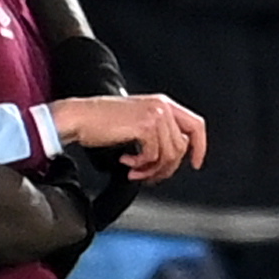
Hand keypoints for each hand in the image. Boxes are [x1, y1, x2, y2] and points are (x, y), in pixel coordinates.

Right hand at [51, 93, 207, 180]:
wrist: (79, 117)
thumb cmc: (100, 120)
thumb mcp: (136, 122)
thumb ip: (158, 133)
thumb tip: (172, 158)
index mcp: (162, 103)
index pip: (195, 125)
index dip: (199, 147)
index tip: (196, 163)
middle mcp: (162, 106)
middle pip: (182, 146)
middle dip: (167, 167)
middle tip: (150, 175)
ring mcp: (154, 115)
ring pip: (169, 155)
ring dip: (151, 169)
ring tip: (135, 171)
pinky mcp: (144, 126)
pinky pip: (153, 157)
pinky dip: (140, 166)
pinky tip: (126, 163)